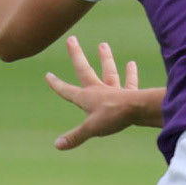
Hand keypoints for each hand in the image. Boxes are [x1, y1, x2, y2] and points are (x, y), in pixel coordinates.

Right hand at [44, 37, 161, 150]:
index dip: (57, 84)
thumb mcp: (90, 129)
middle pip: (84, 70)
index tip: (48, 75)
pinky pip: (129, 82)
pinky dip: (131, 73)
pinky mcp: (130, 93)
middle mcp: (98, 90)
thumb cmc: (112, 118)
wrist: (137, 109)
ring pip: (108, 71)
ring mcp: (114, 90)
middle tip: (71, 38)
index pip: (67, 90)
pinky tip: (131, 64)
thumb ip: (74, 137)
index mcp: (86, 98)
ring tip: (103, 44)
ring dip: (105, 58)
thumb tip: (57, 145)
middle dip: (77, 55)